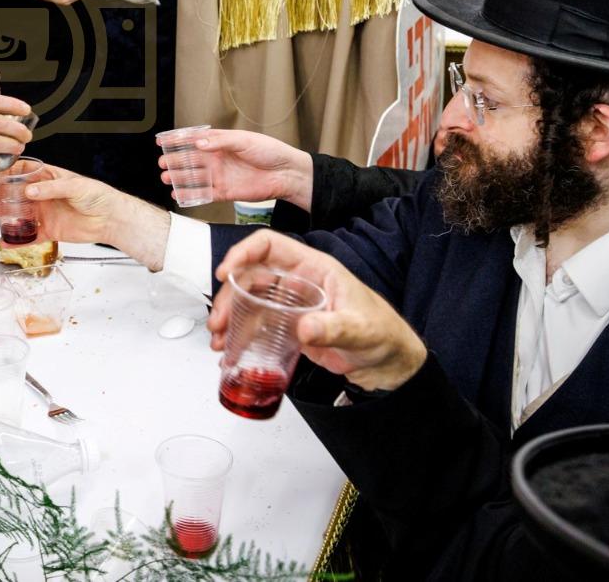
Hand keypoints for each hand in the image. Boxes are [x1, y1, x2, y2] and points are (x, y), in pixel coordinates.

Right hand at [12, 164, 171, 267]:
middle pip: (18, 194)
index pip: (26, 172)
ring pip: (21, 214)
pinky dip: (19, 239)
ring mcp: (46, 213)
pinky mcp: (50, 230)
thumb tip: (30, 190)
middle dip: (3, 195)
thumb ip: (51, 188)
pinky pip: (31, 235)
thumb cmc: (98, 196)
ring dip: (7, 215)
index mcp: (50, 178)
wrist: (110, 219)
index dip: (11, 173)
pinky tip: (7, 241)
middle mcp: (45, 195)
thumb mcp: (74, 186)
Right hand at [157, 129, 312, 209]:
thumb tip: (199, 143)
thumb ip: (220, 141)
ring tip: (165, 178)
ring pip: (194, 177)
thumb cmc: (270, 152)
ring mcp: (220, 176)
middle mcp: (218, 159)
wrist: (286, 174)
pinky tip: (179, 194)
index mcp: (221, 143)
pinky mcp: (225, 192)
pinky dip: (191, 194)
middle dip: (174, 161)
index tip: (162, 140)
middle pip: (190, 160)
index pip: (195, 140)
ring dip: (179, 178)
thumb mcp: (244, 140)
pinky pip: (204, 194)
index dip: (178, 140)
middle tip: (162, 163)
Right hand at [207, 229, 426, 392]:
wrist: (389, 363)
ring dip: (230, 317)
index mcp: (315, 268)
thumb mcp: (360, 329)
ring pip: (249, 300)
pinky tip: (232, 349)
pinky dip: (241, 335)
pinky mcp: (289, 325)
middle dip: (229, 296)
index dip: (243, 253)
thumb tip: (305, 328)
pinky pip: (257, 324)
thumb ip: (334, 328)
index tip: (226, 272)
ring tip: (219, 340)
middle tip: (219, 321)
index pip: (270, 246)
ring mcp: (292, 304)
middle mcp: (299, 281)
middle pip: (251, 275)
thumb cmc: (383, 334)